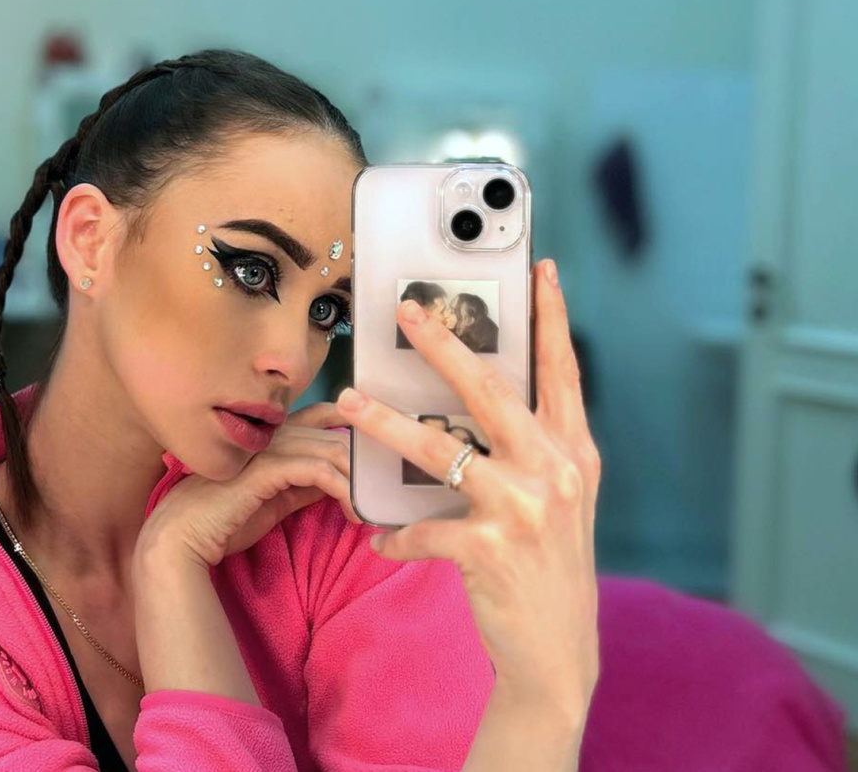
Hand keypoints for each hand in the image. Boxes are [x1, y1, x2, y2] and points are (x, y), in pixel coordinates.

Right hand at [135, 401, 358, 569]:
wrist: (182, 537)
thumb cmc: (224, 520)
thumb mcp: (275, 500)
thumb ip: (303, 485)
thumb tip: (335, 483)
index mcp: (273, 436)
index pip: (325, 414)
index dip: (355, 427)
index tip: (378, 457)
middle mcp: (272, 433)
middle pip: (337, 431)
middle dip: (367, 461)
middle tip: (388, 491)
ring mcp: (267, 446)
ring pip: (332, 448)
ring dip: (359, 480)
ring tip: (374, 507)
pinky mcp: (265, 468)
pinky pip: (317, 471)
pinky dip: (342, 491)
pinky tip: (353, 512)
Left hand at [336, 258, 600, 722]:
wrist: (557, 653)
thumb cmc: (546, 566)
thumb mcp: (557, 500)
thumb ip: (532, 449)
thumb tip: (474, 401)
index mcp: (574, 452)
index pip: (563, 371)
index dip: (552, 318)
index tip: (539, 268)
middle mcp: (557, 471)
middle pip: (490, 390)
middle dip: (444, 343)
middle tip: (405, 310)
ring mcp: (525, 508)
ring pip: (440, 447)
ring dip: (385, 423)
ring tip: (347, 401)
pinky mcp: (490, 549)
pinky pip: (423, 527)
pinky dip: (396, 533)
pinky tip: (380, 538)